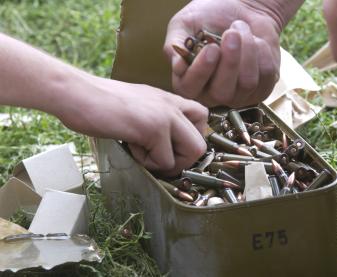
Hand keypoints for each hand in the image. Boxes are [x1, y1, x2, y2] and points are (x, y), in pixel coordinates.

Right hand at [57, 76, 207, 175]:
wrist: (76, 93)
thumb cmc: (100, 103)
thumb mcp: (138, 106)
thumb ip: (157, 120)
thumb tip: (167, 148)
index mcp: (169, 99)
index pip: (203, 117)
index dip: (191, 138)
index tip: (171, 146)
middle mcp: (172, 105)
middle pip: (202, 143)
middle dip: (183, 160)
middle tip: (160, 158)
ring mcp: (165, 115)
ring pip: (193, 153)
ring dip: (168, 163)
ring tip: (143, 152)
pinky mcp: (153, 128)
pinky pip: (165, 161)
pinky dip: (147, 163)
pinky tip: (130, 147)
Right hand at [164, 0, 302, 107]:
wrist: (242, 8)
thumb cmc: (209, 17)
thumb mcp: (184, 24)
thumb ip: (175, 44)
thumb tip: (177, 66)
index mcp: (189, 82)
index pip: (190, 90)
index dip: (200, 72)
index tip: (211, 49)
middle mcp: (213, 94)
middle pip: (221, 93)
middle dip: (229, 63)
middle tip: (230, 35)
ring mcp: (239, 95)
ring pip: (246, 83)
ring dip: (247, 50)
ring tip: (240, 29)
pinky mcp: (262, 88)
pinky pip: (265, 75)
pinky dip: (262, 51)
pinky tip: (254, 41)